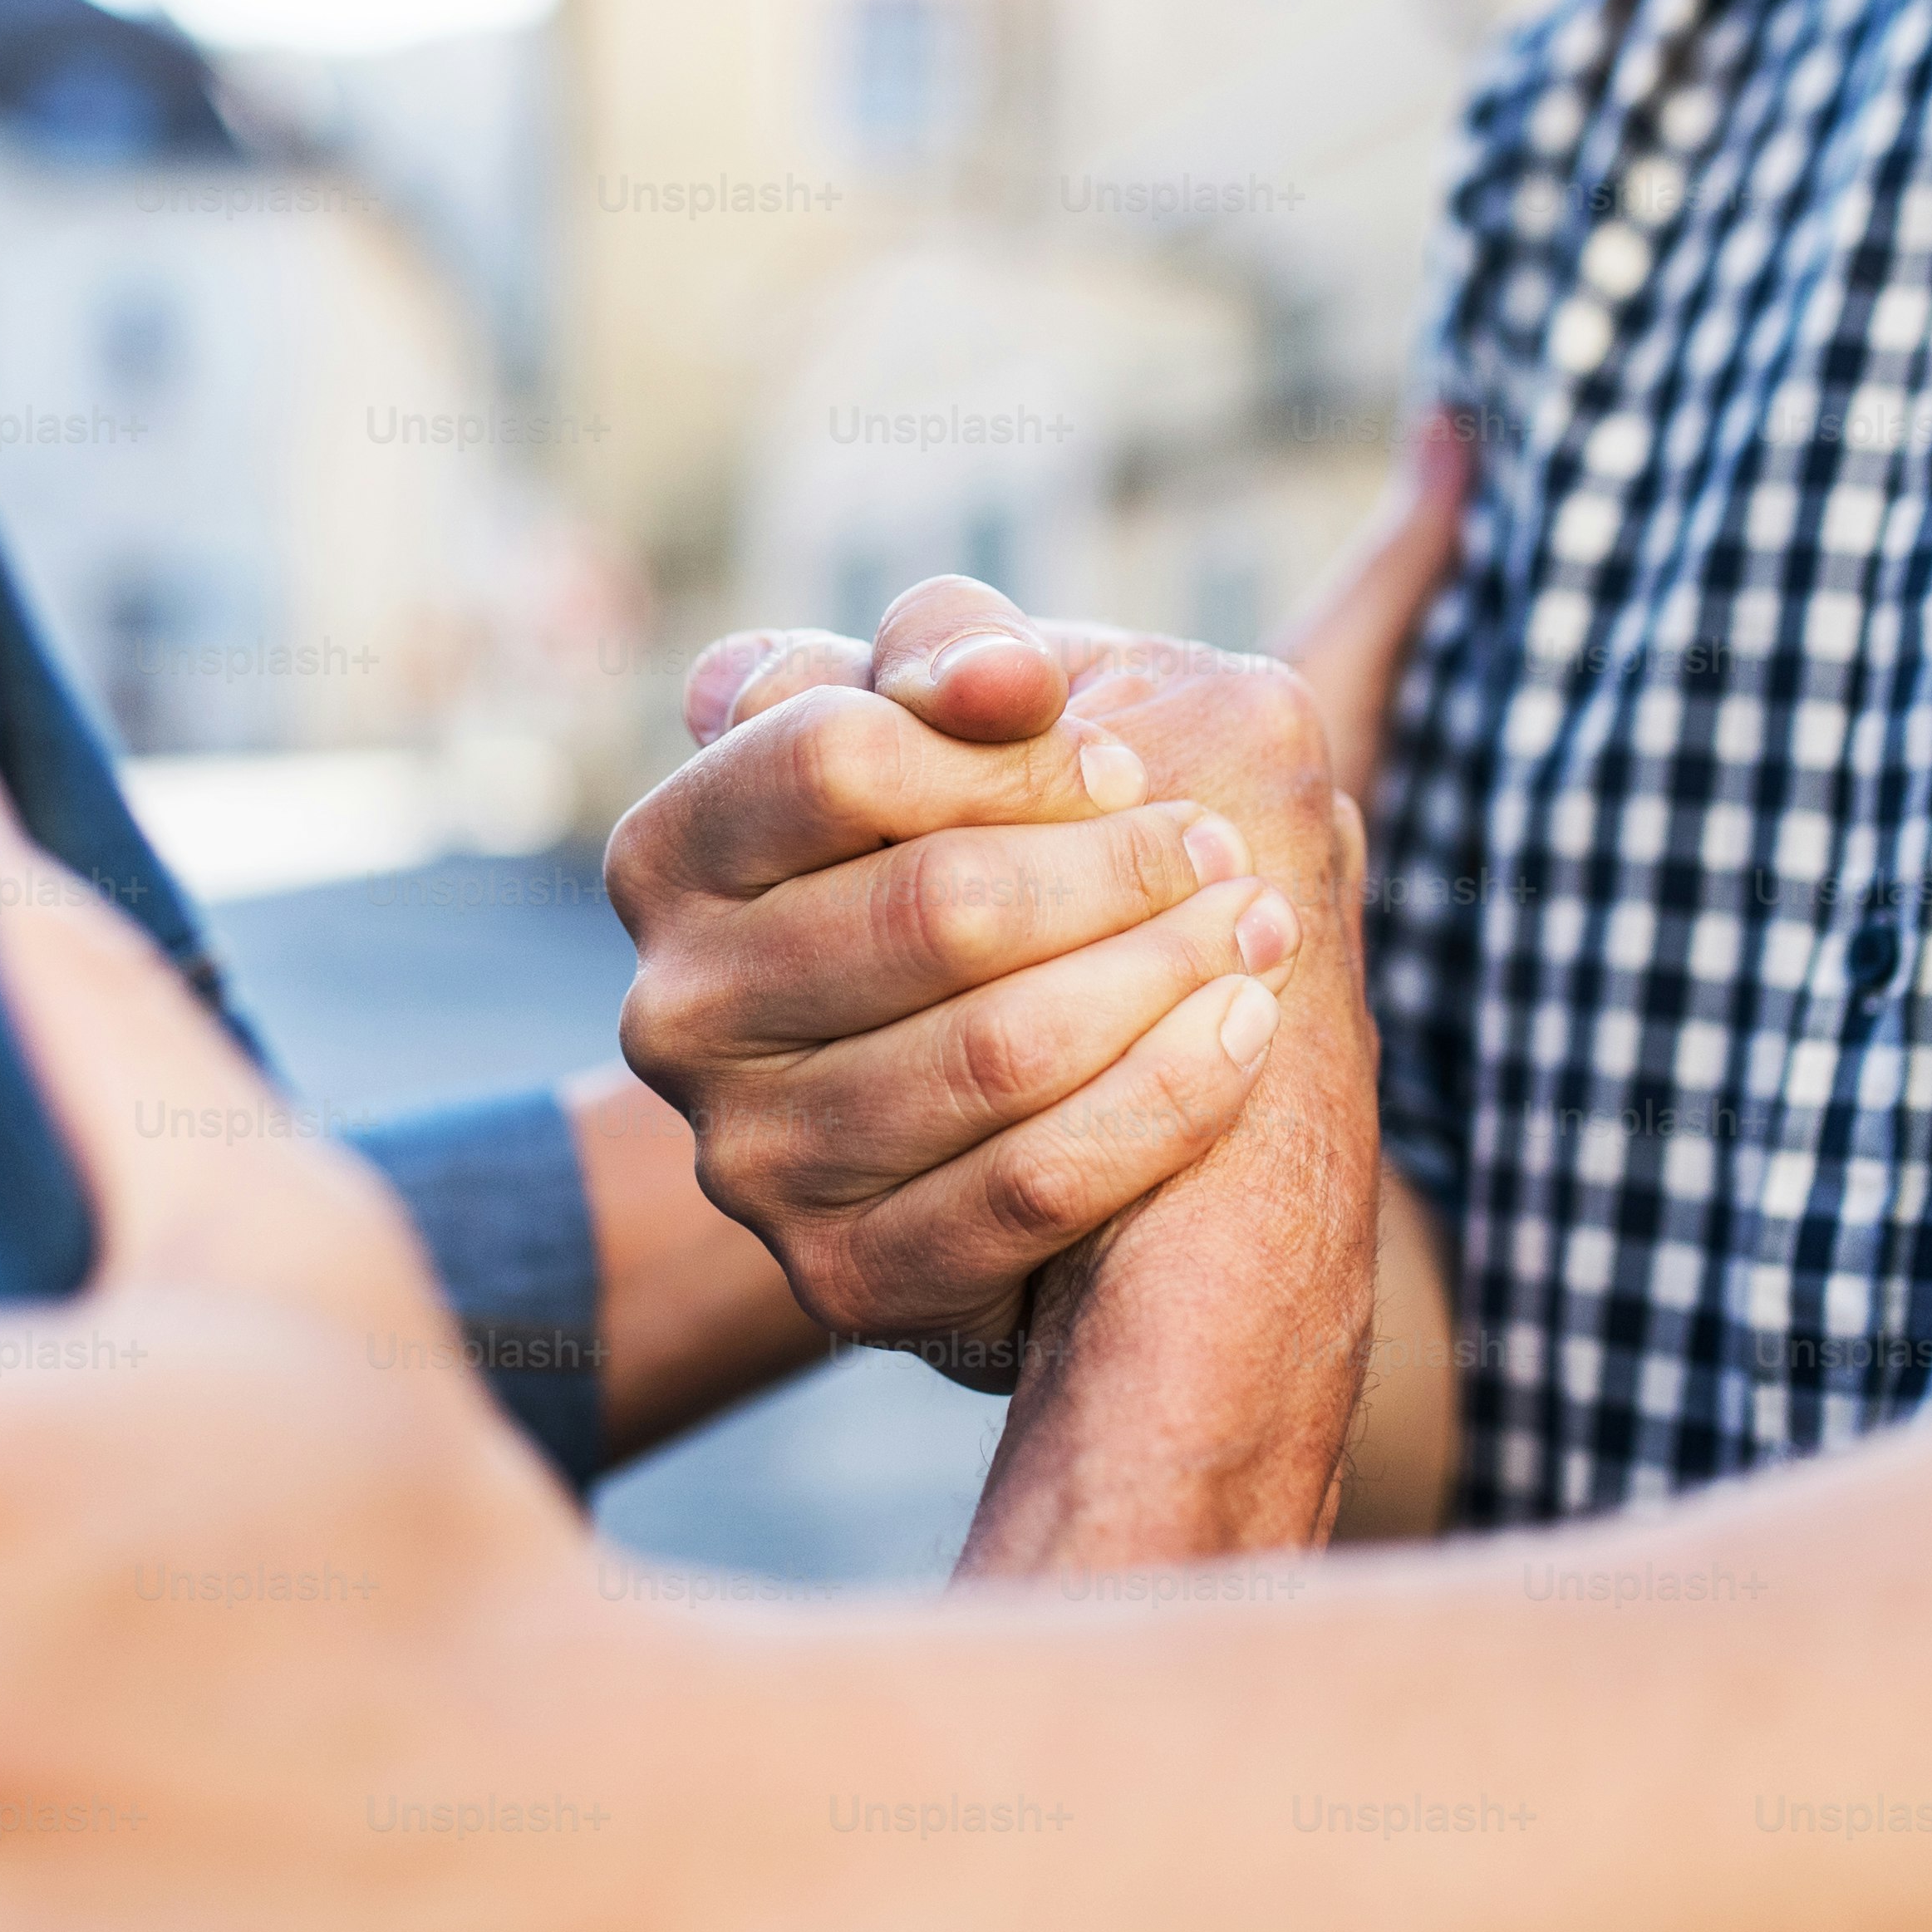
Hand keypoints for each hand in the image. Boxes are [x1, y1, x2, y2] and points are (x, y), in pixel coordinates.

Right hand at [602, 629, 1303, 1385]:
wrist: (1007, 1084)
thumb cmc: (981, 848)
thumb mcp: (954, 722)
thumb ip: (954, 650)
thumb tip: (998, 678)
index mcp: (671, 854)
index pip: (837, 757)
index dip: (1011, 753)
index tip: (1126, 762)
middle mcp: (675, 1013)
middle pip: (934, 909)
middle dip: (1117, 869)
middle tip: (1228, 851)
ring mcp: (746, 1162)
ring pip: (995, 1055)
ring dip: (1163, 976)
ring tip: (1260, 928)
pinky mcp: (843, 1281)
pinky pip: (1030, 1193)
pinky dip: (1164, 1099)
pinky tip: (1241, 1032)